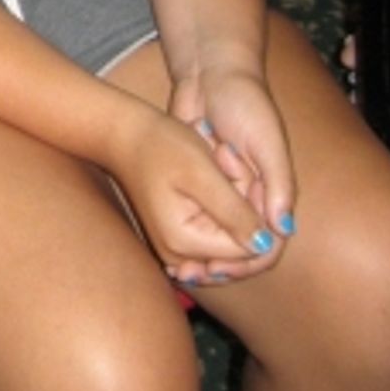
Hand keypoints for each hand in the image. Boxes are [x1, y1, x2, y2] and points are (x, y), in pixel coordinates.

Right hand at [105, 100, 286, 288]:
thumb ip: (234, 212)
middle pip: (238, 245)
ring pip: (230, 237)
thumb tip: (266, 246)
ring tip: (216, 161)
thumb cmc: (160, 145)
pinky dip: (221, 205)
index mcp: (184, 243)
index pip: (247, 248)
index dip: (256, 210)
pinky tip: (210, 175)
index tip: (238, 169)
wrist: (123, 133)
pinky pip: (215, 232)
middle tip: (225, 161)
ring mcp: (177, 250)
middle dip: (243, 206)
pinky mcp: (178, 237)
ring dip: (233, 202)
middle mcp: (179, 257)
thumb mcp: (202, 173)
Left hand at [168, 61, 295, 269]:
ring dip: (205, 253)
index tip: (220, 270)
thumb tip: (284, 229)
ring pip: (219, 236)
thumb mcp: (266, 141)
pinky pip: (200, 216)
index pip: (270, 243)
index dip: (247, 262)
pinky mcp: (203, 177)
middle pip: (242, 246)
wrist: (210, 73)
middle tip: (193, 276)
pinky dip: (190, 233)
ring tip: (182, 269)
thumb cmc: (246, 103)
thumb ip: (277, 183)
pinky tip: (173, 247)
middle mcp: (253, 194)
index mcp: (274, 190)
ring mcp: (226, 187)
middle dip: (222, 264)